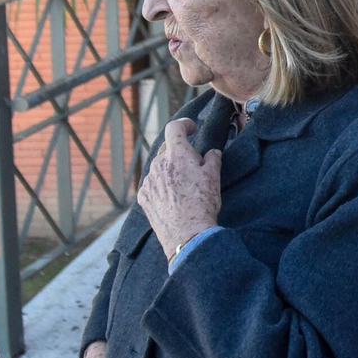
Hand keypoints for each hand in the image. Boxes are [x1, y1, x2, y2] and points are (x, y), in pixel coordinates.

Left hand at [138, 118, 221, 262]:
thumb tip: (211, 153)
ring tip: (183, 185)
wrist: (187, 233)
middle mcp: (158, 164)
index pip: (174, 128)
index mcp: (177, 155)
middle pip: (167, 149)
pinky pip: (152, 184)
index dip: (184, 124)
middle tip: (193, 164)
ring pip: (159, 167)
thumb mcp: (214, 177)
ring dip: (170, 169)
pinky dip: (161, 185)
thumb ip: (212, 159)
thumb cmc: (203, 203)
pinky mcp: (143, 197)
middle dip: (180, 152)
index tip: (191, 128)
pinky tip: (172, 197)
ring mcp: (148, 181)